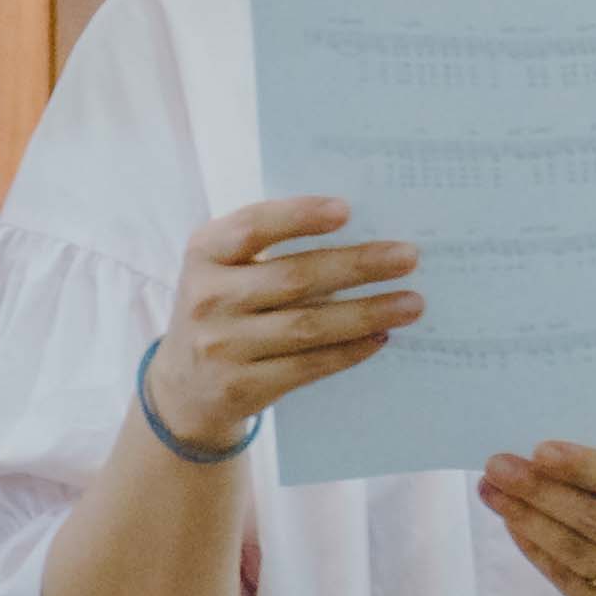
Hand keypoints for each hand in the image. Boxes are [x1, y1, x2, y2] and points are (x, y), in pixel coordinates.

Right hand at [145, 194, 419, 456]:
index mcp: (204, 253)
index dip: (298, 215)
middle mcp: (208, 297)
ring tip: (411, 303)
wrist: (183, 385)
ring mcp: (222, 346)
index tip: (347, 209)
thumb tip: (362, 231)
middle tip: (408, 256)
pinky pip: (308, 366)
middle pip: (294, 278)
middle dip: (357, 266)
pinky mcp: (241, 386)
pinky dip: (349, 351)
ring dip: (367, 313)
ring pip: (307, 326)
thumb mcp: (226, 268)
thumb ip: (271, 247)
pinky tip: (381, 337)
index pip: (252, 227)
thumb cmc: (224, 307)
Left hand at [483, 441, 595, 595]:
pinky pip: (565, 580)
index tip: (540, 450)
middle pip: (595, 519)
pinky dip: (534, 549)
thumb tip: (546, 459)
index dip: (584, 467)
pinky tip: (513, 525)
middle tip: (499, 468)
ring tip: (494, 493)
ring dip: (527, 519)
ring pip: (575, 551)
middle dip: (540, 490)